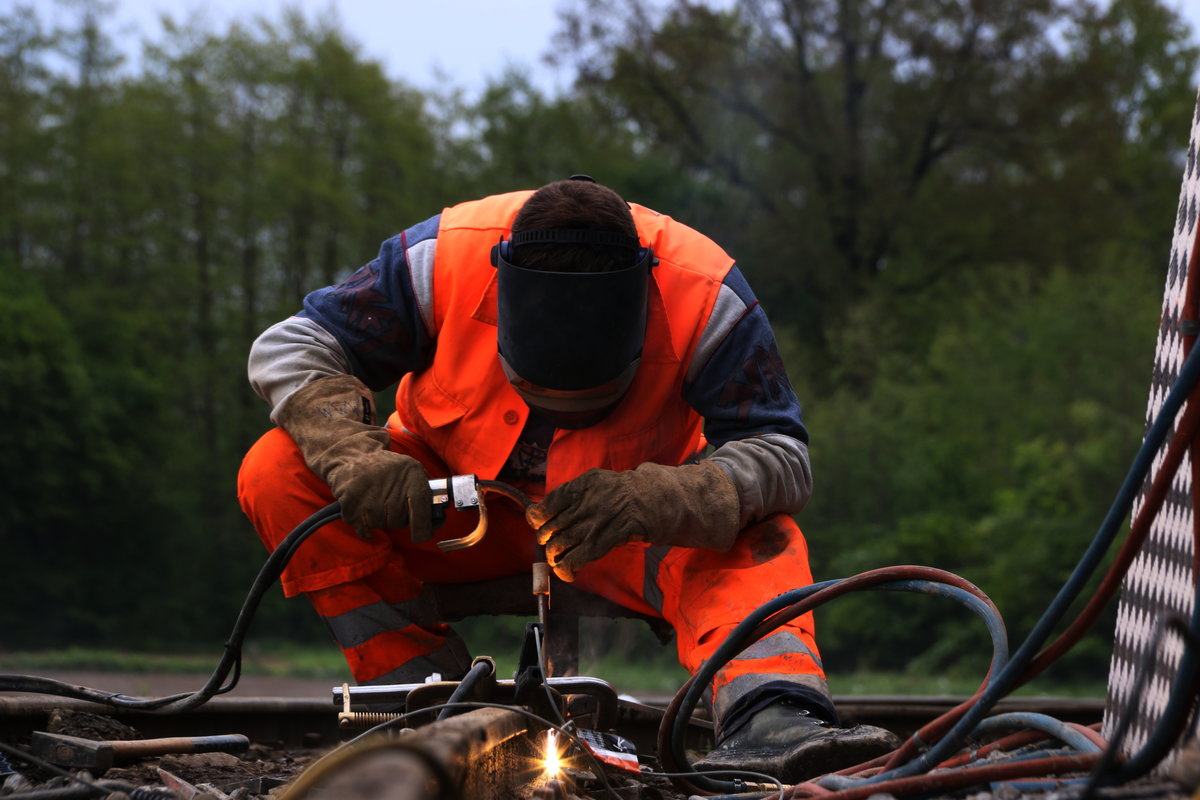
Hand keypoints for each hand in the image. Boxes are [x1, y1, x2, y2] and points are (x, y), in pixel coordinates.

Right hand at [276, 374, 432, 541]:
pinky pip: (363, 528)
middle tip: (389, 502)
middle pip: (400, 520)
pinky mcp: (351, 502)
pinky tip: (364, 509)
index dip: (423, 527)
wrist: (352, 455)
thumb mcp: (411, 470)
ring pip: (382, 524)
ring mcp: (370, 493)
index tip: (421, 536)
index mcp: (411, 473)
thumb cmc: (386, 467)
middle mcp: (392, 482)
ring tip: (375, 500)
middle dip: (396, 518)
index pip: (421, 507)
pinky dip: (364, 526)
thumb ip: (425, 492)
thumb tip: (437, 521)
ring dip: (380, 519)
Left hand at [527, 468, 639, 580]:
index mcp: (577, 489)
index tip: (536, 523)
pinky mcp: (600, 544)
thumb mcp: (592, 480)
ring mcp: (591, 526)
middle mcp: (582, 508)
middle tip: (548, 541)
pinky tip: (566, 573)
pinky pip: (574, 560)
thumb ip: (568, 492)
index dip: (535, 518)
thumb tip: (542, 510)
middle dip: (544, 539)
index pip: (545, 507)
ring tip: (555, 557)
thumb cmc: (616, 490)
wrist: (645, 500)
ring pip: (558, 546)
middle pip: (549, 529)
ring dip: (552, 556)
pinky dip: (565, 570)